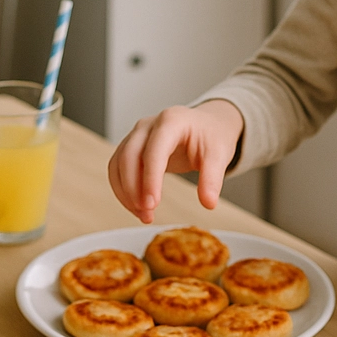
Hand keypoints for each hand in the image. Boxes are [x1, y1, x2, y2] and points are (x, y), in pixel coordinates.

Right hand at [108, 100, 243, 223]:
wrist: (206, 125)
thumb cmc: (210, 136)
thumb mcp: (219, 154)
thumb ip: (213, 179)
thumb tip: (208, 203)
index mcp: (171, 121)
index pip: (154, 150)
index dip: (150, 179)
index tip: (153, 204)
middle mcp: (148, 125)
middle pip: (129, 156)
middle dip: (134, 189)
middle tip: (147, 214)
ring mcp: (136, 135)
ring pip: (118, 164)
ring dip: (125, 193)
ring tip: (144, 215)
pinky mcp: (130, 147)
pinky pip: (117, 169)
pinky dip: (123, 190)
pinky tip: (137, 207)